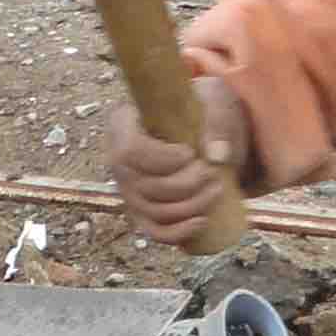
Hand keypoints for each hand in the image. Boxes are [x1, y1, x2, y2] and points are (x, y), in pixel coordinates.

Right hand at [114, 78, 247, 248]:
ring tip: (217, 189)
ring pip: (153, 211)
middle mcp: (117, 160)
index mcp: (123, 124)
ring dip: (191, 206)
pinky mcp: (142, 212)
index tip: (190, 153)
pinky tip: (203, 220)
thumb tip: (218, 156)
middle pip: (145, 186)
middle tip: (211, 172)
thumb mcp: (211, 103)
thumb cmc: (201, 110)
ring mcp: (128, 190)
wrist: (199, 126)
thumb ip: (217, 123)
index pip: (131, 151)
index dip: (163, 159)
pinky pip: (154, 231)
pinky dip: (179, 232)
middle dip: (185, 185)